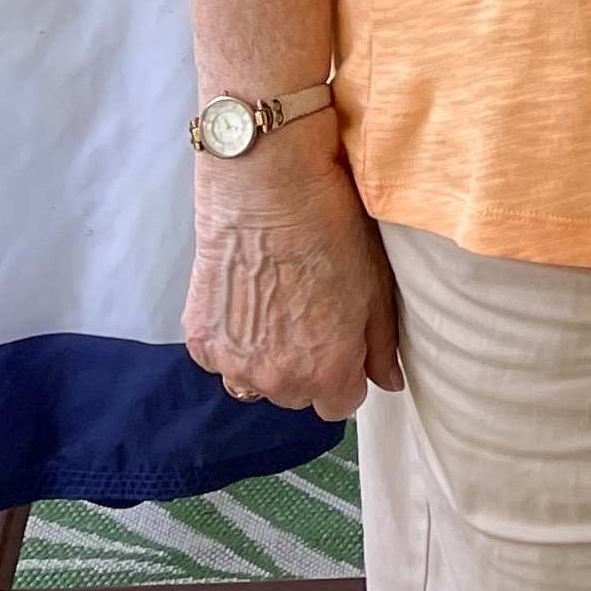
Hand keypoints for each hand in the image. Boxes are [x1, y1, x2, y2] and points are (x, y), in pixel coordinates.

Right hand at [184, 122, 401, 419]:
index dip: (346, 372)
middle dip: (307, 365)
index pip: (340, 405)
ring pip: (256, 382)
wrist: (266, 185)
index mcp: (326, 371)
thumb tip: (390, 383)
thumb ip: (382, 344)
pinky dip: (234, 338)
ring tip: (275, 305)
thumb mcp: (376, 283)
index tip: (343, 339)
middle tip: (309, 312)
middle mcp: (277, 380)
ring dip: (267, 359)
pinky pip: (223, 358)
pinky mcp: (200, 341)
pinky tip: (246, 296)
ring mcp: (233, 363)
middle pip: (297, 394)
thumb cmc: (331, 227)